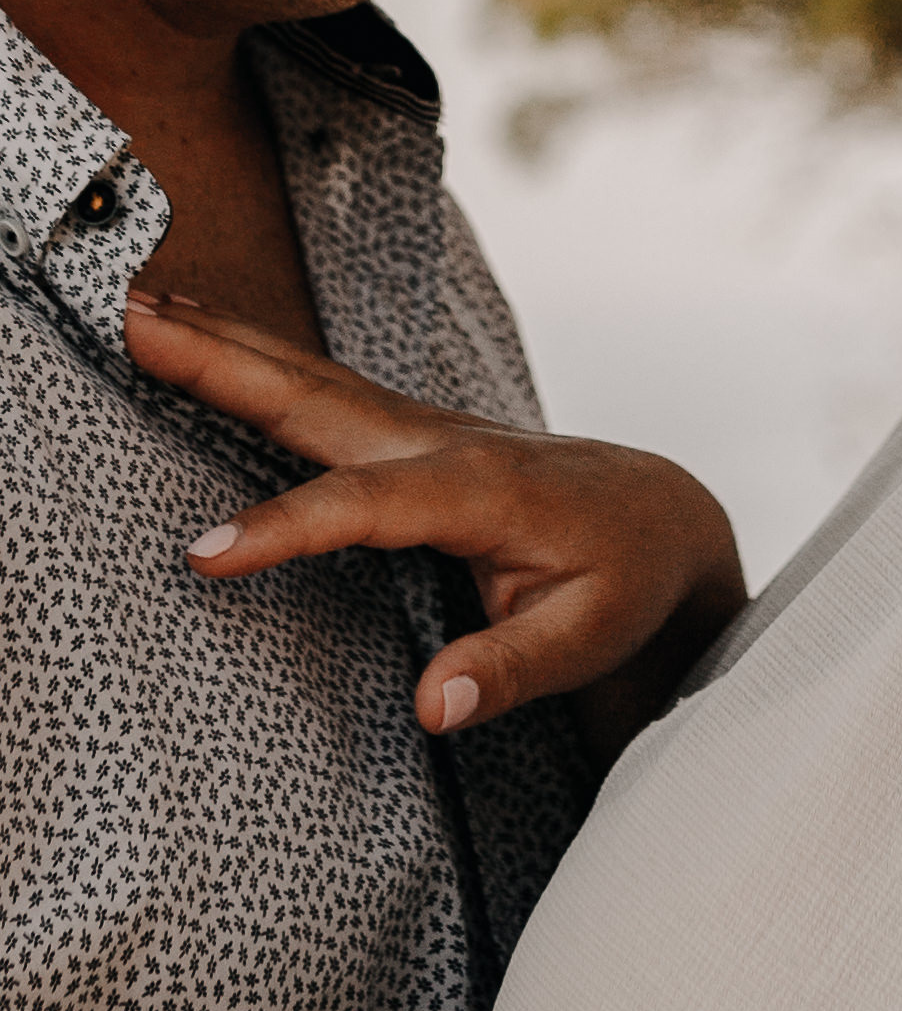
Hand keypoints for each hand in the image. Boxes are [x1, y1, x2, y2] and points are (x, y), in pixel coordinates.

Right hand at [124, 296, 744, 754]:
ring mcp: (423, 425)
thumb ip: (512, 669)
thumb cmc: (628, 580)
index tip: (204, 556)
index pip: (366, 507)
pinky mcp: (409, 429)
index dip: (286, 530)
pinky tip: (205, 337)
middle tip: (130, 319)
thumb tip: (434, 707)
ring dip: (223, 339)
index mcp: (481, 489)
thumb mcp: (590, 637)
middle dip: (220, 359)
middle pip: (316, 399)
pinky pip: (318, 387)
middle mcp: (442, 440)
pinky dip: (255, 355)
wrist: (663, 514)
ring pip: (309, 378)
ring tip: (137, 303)